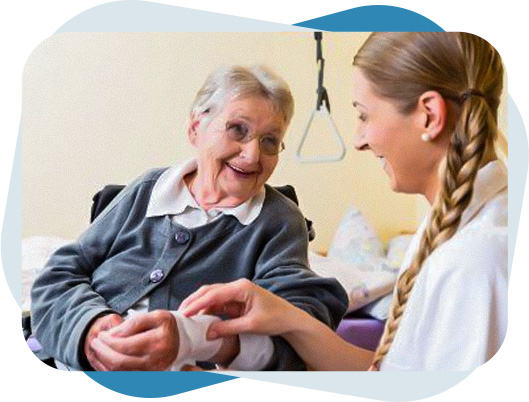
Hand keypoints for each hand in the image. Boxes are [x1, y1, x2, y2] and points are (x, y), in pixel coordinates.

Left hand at [88, 310, 178, 370]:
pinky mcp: (148, 378)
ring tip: (96, 351)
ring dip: (103, 363)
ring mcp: (152, 372)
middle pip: (120, 362)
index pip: (126, 345)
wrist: (181, 340)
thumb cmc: (166, 326)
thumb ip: (134, 322)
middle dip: (102, 352)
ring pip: (119, 373)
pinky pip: (123, 379)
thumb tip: (113, 334)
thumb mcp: (155, 315)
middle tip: (95, 342)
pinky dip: (109, 371)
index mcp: (159, 342)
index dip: (109, 341)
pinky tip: (103, 361)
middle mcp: (156, 361)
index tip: (101, 334)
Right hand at [178, 279, 299, 338]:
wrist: (290, 319)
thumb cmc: (276, 319)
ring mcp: (236, 293)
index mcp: (242, 288)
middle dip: (193, 301)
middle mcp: (237, 287)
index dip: (197, 303)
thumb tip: (207, 333)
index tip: (184, 313)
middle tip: (179, 314)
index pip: (214, 293)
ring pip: (212, 297)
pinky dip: (207, 310)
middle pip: (209, 291)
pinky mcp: (236, 301)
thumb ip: (228, 328)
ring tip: (186, 318)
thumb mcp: (251, 325)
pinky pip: (218, 304)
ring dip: (199, 306)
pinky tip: (199, 319)